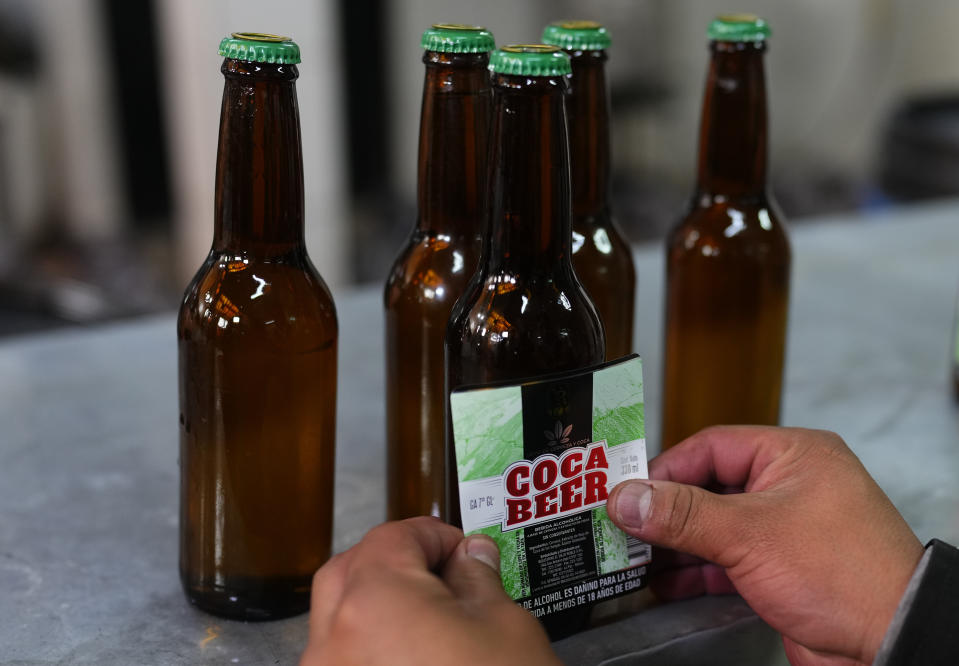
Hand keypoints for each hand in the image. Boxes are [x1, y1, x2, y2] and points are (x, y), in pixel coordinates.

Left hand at [301, 516, 558, 665]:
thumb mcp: (505, 629)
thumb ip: (479, 579)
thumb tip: (471, 555)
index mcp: (375, 600)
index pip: (395, 537)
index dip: (435, 535)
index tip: (465, 550)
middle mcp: (334, 641)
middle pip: (350, 571)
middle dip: (394, 561)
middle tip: (442, 573)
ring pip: (336, 620)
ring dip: (376, 604)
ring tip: (431, 619)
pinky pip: (341, 661)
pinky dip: (369, 647)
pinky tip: (411, 658)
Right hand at [606, 426, 922, 665]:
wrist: (891, 645)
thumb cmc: (847, 575)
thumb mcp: (750, 534)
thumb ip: (682, 514)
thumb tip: (628, 498)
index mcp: (793, 455)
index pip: (711, 447)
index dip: (665, 468)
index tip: (628, 491)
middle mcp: (789, 487)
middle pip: (708, 488)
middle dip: (665, 511)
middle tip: (624, 525)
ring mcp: (784, 530)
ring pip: (713, 527)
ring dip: (675, 545)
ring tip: (636, 557)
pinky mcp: (780, 569)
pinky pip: (725, 560)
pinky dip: (695, 570)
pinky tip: (667, 582)